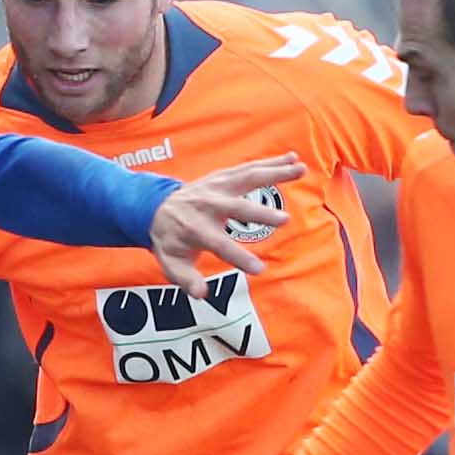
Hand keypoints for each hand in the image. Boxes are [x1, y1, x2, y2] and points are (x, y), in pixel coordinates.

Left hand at [148, 154, 305, 297]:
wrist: (154, 208)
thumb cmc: (169, 240)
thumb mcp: (171, 264)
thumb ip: (186, 279)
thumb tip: (201, 294)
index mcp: (195, 228)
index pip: (220, 245)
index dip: (239, 257)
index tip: (260, 270)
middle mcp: (208, 204)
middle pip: (236, 208)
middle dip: (260, 214)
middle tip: (285, 221)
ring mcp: (216, 187)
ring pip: (248, 178)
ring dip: (275, 173)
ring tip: (301, 170)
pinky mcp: (223, 176)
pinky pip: (249, 168)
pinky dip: (271, 162)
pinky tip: (292, 160)